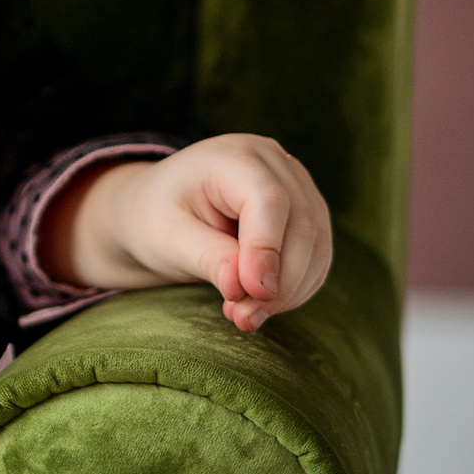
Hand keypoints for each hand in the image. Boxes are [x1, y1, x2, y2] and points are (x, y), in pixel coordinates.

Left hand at [42, 135, 331, 331]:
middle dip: (279, 282)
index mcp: (231, 156)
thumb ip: (206, 258)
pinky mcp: (306, 214)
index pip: (268, 200)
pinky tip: (260, 305)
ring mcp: (296, 186)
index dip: (267, 249)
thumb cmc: (155, 218)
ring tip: (245, 316)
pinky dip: (295, 289)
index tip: (254, 294)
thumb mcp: (166, 237)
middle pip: (301, 225)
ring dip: (289, 291)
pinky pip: (317, 258)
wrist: (157, 211)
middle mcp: (273, 163)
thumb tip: (243, 286)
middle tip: (243, 317)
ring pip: (317, 246)